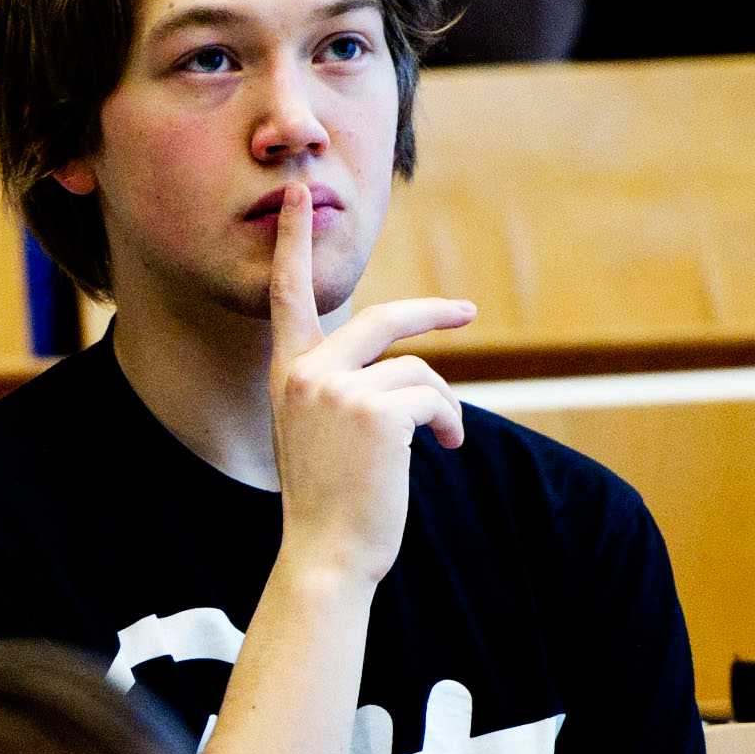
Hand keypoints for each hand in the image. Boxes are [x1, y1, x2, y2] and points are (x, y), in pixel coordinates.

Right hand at [265, 182, 468, 591]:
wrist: (325, 557)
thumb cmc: (329, 504)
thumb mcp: (319, 434)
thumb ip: (339, 389)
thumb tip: (405, 370)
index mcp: (286, 375)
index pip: (288, 297)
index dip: (294, 242)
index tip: (301, 196)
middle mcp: (306, 374)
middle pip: (383, 319)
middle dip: (433, 314)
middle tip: (468, 313)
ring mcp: (338, 390)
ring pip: (418, 371)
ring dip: (442, 406)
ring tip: (442, 440)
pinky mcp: (376, 412)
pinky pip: (434, 396)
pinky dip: (449, 421)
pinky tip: (444, 448)